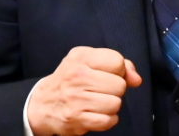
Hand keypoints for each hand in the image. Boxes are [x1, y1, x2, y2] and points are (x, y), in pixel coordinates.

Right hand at [28, 46, 142, 135]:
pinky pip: (109, 121)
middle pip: (120, 85)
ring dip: (111, 106)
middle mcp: (77, 76)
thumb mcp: (90, 61)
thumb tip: (136, 79)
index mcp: (81, 57)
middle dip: (115, 90)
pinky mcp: (76, 118)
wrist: (42, 103)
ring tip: (97, 102)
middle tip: (100, 90)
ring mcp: (76, 98)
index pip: (117, 61)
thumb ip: (119, 64)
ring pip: (116, 103)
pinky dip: (107, 120)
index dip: (118, 71)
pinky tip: (96, 114)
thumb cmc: (71, 80)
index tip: (107, 75)